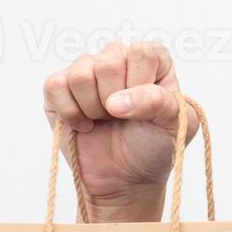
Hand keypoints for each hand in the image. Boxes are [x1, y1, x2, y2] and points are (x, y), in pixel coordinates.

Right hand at [42, 41, 199, 219]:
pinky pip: (55, 86)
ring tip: (105, 120)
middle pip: (109, 61)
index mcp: (152, 61)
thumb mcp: (176, 124)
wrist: (126, 179)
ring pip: (81, 74)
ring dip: (94, 108)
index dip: (141, 84)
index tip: (145, 108)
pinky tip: (85, 125)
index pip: (143, 52)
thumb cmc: (155, 147)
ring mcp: (86, 71)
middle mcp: (118, 58)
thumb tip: (115, 102)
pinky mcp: (59, 88)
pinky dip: (71, 114)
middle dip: (117, 101)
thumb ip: (158, 102)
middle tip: (123, 118)